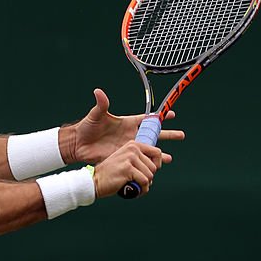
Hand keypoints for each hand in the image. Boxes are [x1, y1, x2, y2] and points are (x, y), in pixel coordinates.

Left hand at [59, 89, 184, 164]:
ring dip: (160, 153)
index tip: (172, 114)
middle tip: (181, 135)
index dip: (160, 116)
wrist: (78, 145)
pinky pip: (139, 161)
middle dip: (167, 134)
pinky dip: (148, 164)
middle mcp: (131, 134)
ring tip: (170, 158)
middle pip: (153, 134)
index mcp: (127, 122)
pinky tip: (155, 169)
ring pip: (148, 149)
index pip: (147, 118)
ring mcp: (128, 147)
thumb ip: (101, 104)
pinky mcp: (124, 157)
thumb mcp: (95, 115)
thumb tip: (98, 92)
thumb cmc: (86, 128)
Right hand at [92, 140, 162, 197]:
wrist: (93, 181)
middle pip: (154, 166)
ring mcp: (130, 158)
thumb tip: (162, 163)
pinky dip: (142, 190)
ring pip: (150, 175)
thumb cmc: (110, 174)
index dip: (157, 164)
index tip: (150, 172)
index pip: (157, 152)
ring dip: (145, 185)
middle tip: (138, 182)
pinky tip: (135, 191)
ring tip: (135, 187)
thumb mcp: (126, 160)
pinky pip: (145, 181)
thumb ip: (140, 159)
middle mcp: (132, 149)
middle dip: (149, 177)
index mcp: (133, 144)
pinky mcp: (128, 169)